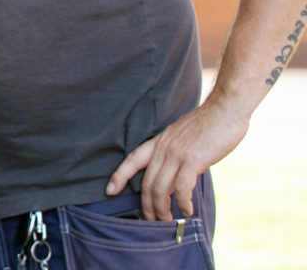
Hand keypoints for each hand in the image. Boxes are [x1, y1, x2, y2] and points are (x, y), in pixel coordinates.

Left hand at [106, 100, 248, 219]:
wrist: (224, 110)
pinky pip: (182, 188)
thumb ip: (175, 153)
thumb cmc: (208, 125)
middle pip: (147, 182)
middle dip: (146, 206)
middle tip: (149, 221)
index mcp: (160, 141)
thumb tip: (175, 174)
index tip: (109, 190)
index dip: (119, 175)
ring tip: (168, 222)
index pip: (133, 159)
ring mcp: (177, 154)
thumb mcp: (183, 137)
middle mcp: (164, 148)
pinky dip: (183, 203)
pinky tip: (187, 211)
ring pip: (161, 188)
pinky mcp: (193, 160)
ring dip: (162, 210)